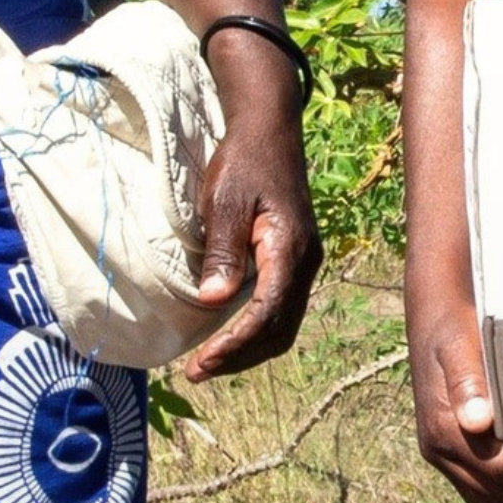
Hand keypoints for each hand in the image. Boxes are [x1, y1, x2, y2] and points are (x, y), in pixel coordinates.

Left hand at [166, 75, 320, 384]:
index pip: (267, 312)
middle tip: (198, 371)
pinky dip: (255, 331)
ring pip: (282, 325)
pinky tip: (228, 334)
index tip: (201, 361)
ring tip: (209, 362)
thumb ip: (223, 250)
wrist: (270, 131)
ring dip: (248, 348)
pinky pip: (280, 309)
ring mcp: (303, 264)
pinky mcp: (294, 262)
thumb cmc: (244, 161)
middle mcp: (305, 262)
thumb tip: (214, 300)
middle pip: (279, 330)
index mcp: (290, 248)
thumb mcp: (226, 199)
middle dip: (240, 357)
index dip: (235, 344)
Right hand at [411, 308, 502, 502]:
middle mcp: (442, 455)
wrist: (436, 326)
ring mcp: (449, 465)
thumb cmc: (457, 330)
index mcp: (443, 430)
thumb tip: (477, 421)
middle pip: (501, 495)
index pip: (497, 468)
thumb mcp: (459, 345)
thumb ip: (466, 381)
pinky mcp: (459, 467)